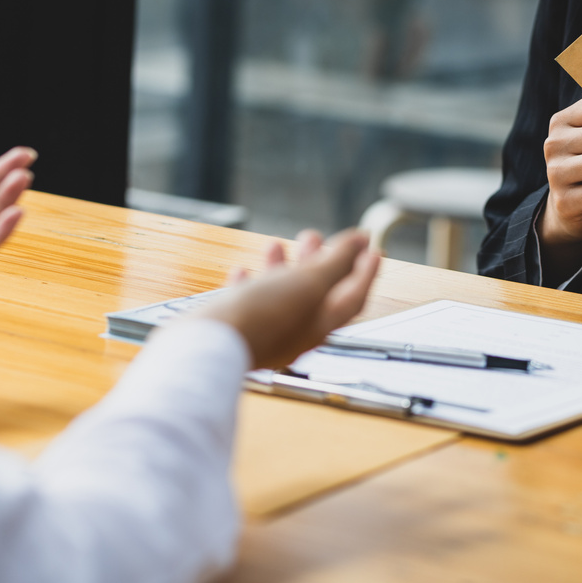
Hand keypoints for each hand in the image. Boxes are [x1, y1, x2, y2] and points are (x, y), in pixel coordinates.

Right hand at [196, 230, 380, 369]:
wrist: (210, 345)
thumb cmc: (262, 317)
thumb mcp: (308, 283)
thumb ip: (336, 262)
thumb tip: (360, 241)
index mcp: (321, 324)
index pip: (353, 296)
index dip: (364, 271)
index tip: (372, 249)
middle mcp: (296, 333)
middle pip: (316, 294)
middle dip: (317, 263)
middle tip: (315, 237)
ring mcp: (266, 333)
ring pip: (280, 296)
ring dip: (282, 268)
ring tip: (276, 243)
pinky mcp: (238, 331)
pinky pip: (248, 304)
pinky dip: (250, 284)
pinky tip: (242, 271)